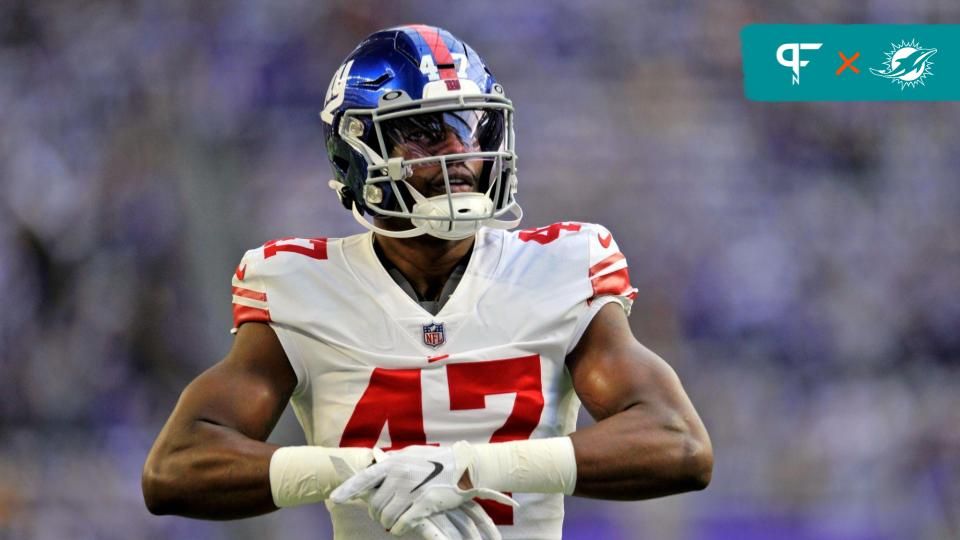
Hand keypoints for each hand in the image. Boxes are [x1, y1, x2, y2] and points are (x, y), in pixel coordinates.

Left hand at [329, 443, 514, 537]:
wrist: (465, 466)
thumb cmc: (437, 461)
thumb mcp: (411, 454)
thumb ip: (393, 463)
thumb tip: (375, 469)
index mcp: (394, 462)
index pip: (365, 478)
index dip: (348, 489)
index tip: (335, 499)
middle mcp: (400, 476)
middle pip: (376, 504)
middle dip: (377, 513)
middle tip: (381, 515)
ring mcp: (411, 490)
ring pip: (386, 516)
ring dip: (387, 522)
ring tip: (392, 521)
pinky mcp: (424, 505)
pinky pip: (400, 524)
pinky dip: (398, 528)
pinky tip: (401, 526)